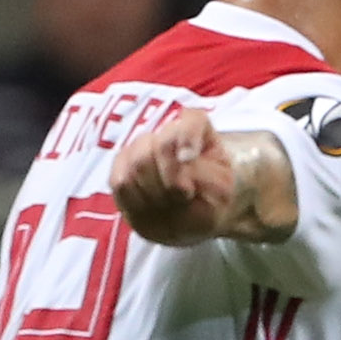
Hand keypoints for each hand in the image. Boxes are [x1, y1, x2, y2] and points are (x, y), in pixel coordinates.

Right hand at [110, 106, 238, 244]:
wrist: (189, 219)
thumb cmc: (209, 201)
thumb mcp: (219, 190)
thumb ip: (203, 173)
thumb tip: (182, 159)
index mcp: (199, 132)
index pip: (193, 120)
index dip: (188, 136)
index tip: (189, 159)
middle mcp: (167, 132)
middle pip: (158, 146)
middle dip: (170, 179)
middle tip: (183, 197)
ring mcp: (141, 147)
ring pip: (136, 165)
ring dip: (154, 194)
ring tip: (167, 204)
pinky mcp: (121, 167)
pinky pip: (121, 183)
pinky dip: (137, 202)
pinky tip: (149, 209)